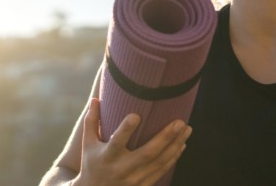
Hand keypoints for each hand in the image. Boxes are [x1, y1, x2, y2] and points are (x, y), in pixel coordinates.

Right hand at [73, 98, 191, 185]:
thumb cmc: (92, 164)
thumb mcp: (88, 144)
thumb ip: (92, 121)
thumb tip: (95, 98)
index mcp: (107, 156)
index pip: (117, 141)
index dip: (126, 129)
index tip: (136, 115)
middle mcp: (122, 169)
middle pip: (148, 153)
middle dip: (165, 137)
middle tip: (179, 122)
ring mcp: (134, 180)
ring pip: (160, 162)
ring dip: (175, 145)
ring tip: (187, 129)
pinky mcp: (143, 185)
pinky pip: (162, 171)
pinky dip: (173, 158)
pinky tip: (182, 145)